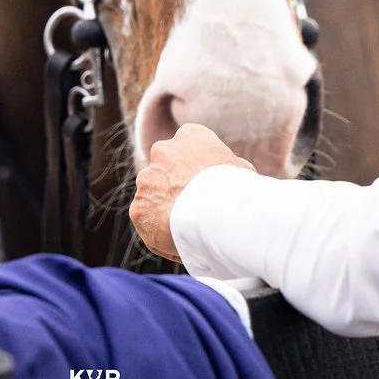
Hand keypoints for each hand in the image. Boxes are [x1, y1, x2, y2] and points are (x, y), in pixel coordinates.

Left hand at [131, 123, 253, 261]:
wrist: (217, 214)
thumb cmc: (238, 190)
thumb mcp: (241, 169)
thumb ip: (226, 167)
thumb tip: (228, 174)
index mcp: (190, 136)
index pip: (189, 150)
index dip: (197, 171)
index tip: (206, 188)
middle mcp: (162, 151)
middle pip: (167, 172)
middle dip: (176, 188)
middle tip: (195, 210)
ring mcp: (147, 180)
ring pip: (154, 197)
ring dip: (166, 210)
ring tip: (189, 231)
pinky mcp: (138, 208)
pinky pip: (149, 223)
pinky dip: (159, 233)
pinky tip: (180, 243)